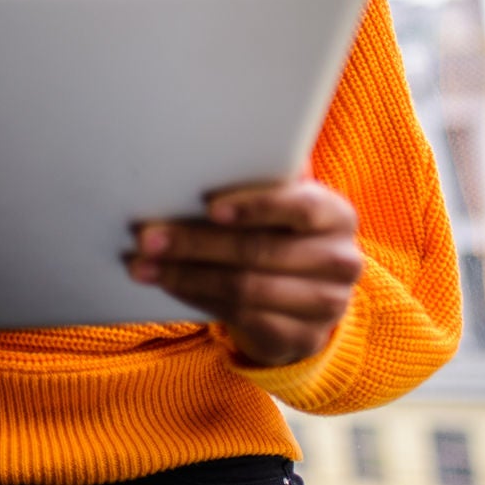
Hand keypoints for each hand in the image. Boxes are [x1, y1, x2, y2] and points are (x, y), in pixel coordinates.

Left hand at [126, 179, 362, 367]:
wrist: (307, 298)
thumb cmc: (281, 233)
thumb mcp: (281, 204)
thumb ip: (262, 177)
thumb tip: (204, 146)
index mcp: (336, 216)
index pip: (300, 207)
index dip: (254, 206)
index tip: (209, 207)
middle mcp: (340, 261)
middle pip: (259, 251)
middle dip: (195, 243)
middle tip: (147, 238)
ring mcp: (326, 306)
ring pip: (243, 288)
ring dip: (185, 276)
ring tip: (143, 266)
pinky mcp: (301, 338)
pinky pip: (240, 317)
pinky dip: (197, 298)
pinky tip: (169, 285)